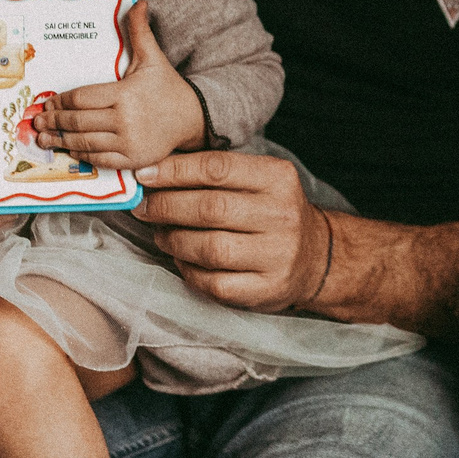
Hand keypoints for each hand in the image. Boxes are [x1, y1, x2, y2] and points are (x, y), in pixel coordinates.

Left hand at [33, 3, 206, 168]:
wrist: (193, 118)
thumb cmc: (167, 87)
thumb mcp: (152, 57)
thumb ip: (140, 31)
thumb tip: (139, 2)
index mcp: (125, 94)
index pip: (81, 98)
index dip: (60, 101)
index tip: (48, 102)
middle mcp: (126, 119)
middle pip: (78, 121)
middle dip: (54, 121)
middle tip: (38, 120)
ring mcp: (129, 142)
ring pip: (85, 142)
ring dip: (61, 141)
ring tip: (44, 138)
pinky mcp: (133, 160)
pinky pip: (99, 159)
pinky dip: (82, 156)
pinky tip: (69, 151)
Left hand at [133, 149, 329, 312]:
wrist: (314, 257)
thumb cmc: (271, 213)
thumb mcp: (258, 181)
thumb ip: (215, 174)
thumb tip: (154, 172)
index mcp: (278, 178)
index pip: (217, 168)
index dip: (174, 171)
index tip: (145, 176)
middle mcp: (282, 215)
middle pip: (210, 209)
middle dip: (166, 207)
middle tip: (144, 208)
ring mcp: (277, 255)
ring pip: (210, 249)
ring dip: (174, 241)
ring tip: (161, 234)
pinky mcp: (267, 289)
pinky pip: (215, 283)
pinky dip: (189, 271)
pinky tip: (182, 260)